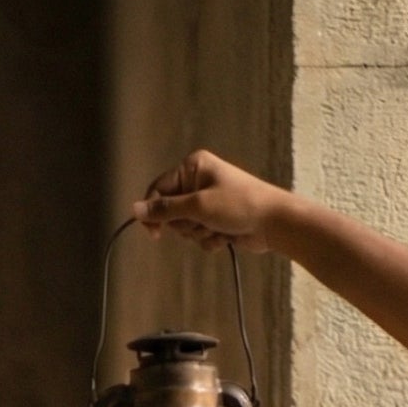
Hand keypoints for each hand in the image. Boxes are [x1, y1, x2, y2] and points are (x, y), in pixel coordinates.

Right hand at [134, 149, 283, 252]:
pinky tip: (226, 236)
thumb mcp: (198, 206)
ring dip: (199, 234)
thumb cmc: (238, 205)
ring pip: (185, 227)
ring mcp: (207, 201)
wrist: (274, 222)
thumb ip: (164, 209)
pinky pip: (199, 236)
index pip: (157, 189)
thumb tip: (133, 209)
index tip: (154, 234)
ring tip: (219, 228)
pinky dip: (210, 240)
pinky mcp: (216, 219)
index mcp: (192, 167)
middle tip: (204, 222)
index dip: (153, 212)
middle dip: (186, 224)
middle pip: (170, 211)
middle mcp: (198, 181)